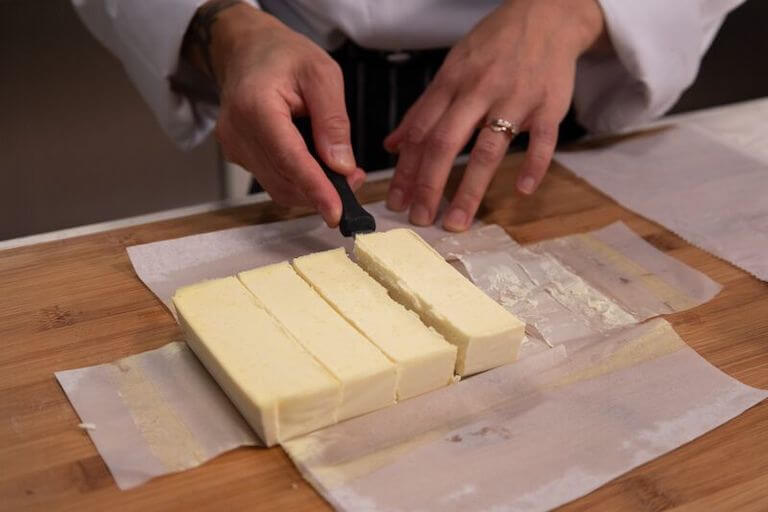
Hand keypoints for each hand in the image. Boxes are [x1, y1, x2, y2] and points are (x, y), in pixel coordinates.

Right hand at [202, 3, 364, 225]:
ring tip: (341, 170)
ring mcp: (234, 147)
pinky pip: (273, 178)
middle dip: (322, 190)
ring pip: (278, 186)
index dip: (315, 189)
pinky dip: (298, 180)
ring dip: (311, 188)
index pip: (289, 159)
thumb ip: (334, 121)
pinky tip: (316, 164)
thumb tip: (342, 166)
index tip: (336, 212)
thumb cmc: (284, 56)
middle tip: (355, 178)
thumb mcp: (322, 74)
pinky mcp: (238, 156)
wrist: (247, 50)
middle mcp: (237, 132)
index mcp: (255, 106)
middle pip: (284, 180)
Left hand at [383, 0, 604, 230]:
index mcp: (452, 83)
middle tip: (419, 218)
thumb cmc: (494, 45)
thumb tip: (392, 145)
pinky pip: (542, 141)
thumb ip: (423, 109)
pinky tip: (521, 190)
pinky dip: (533, 166)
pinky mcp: (549, 106)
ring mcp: (515, 99)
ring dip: (470, 190)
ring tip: (456, 220)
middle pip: (446, 143)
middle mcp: (479, 91)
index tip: (395, 201)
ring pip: (488, 149)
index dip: (405, 170)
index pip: (420, 132)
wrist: (546, 16)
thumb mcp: (451, 68)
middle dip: (429, 185)